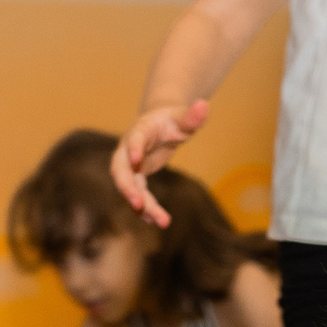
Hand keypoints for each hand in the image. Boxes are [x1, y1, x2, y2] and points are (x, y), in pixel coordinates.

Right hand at [112, 99, 211, 226]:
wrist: (161, 125)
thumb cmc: (172, 120)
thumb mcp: (184, 118)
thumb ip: (192, 116)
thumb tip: (205, 105)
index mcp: (140, 130)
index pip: (134, 139)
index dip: (133, 149)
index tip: (136, 161)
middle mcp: (128, 149)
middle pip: (121, 169)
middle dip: (127, 187)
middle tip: (137, 204)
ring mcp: (130, 165)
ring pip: (129, 187)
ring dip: (142, 205)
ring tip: (161, 221)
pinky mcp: (135, 177)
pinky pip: (137, 194)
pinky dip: (146, 208)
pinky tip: (156, 222)